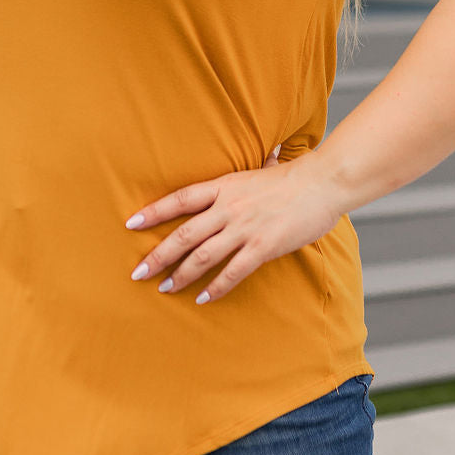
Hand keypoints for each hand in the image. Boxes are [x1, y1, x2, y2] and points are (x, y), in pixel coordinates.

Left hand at [125, 146, 343, 304]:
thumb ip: (249, 172)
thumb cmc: (294, 178)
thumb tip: (262, 155)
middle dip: (157, 256)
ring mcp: (244, 228)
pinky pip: (232, 272)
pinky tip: (202, 299)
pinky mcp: (262, 246)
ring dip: (181, 275)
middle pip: (183, 234)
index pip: (180, 199)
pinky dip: (215, 287)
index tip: (130, 223)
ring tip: (165, 289)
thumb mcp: (261, 169)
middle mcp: (228, 207)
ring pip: (202, 256)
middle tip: (138, 272)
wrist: (323, 183)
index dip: (154, 212)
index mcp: (224, 186)